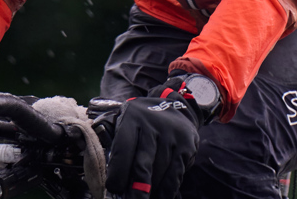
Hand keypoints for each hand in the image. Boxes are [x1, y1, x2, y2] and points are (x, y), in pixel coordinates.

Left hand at [105, 75, 218, 198]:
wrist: (174, 106)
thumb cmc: (142, 124)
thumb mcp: (126, 122)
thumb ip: (116, 144)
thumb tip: (109, 179)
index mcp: (133, 118)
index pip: (123, 148)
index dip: (118, 172)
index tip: (114, 188)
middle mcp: (153, 124)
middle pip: (143, 163)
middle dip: (136, 189)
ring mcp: (172, 134)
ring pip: (159, 171)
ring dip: (152, 190)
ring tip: (144, 198)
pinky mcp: (187, 145)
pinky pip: (176, 173)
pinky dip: (167, 189)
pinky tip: (160, 196)